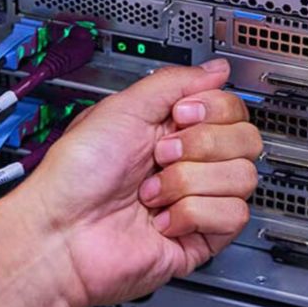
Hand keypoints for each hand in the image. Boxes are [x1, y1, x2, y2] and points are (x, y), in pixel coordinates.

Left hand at [15, 59, 261, 306]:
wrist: (62, 232)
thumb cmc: (75, 174)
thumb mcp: (121, 107)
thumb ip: (174, 82)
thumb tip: (216, 69)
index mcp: (171, 129)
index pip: (231, 109)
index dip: (212, 109)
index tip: (180, 116)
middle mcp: (187, 162)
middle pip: (246, 141)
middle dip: (200, 146)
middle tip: (160, 156)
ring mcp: (195, 200)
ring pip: (242, 178)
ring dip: (187, 183)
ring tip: (151, 193)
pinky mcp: (200, 237)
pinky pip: (232, 216)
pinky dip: (191, 215)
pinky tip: (161, 220)